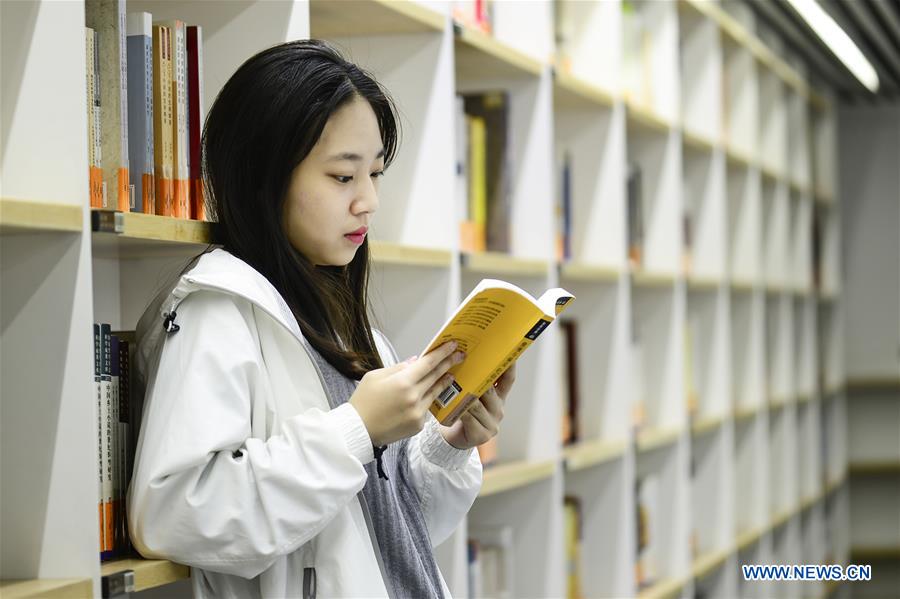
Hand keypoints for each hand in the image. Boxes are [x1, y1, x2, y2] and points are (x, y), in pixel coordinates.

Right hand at [350, 341, 465, 446]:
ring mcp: (418, 412)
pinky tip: (428, 394)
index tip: (453, 345)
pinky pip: (427, 408)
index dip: (442, 353)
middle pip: (436, 376)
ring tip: (450, 374)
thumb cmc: (363, 401)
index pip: (429, 363)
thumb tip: (416, 361)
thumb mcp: (375, 376)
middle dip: (449, 364)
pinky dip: (427, 399)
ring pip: (435, 393)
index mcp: (402, 382)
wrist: (358, 430)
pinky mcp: (418, 425)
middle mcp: (413, 397)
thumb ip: (398, 367)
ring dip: (443, 382)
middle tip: (460, 355)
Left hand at [440, 362, 515, 449]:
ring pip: (477, 405)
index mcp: (499, 398)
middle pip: (491, 391)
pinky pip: (469, 419)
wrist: (456, 438)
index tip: (509, 352)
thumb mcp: (473, 396)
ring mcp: (492, 424)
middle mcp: (498, 410)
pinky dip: (460, 411)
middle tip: (470, 366)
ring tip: (456, 386)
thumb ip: (475, 382)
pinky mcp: (481, 435)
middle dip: (479, 380)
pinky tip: (453, 405)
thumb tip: (467, 357)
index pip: (508, 379)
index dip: (510, 366)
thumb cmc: (464, 413)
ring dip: (466, 396)